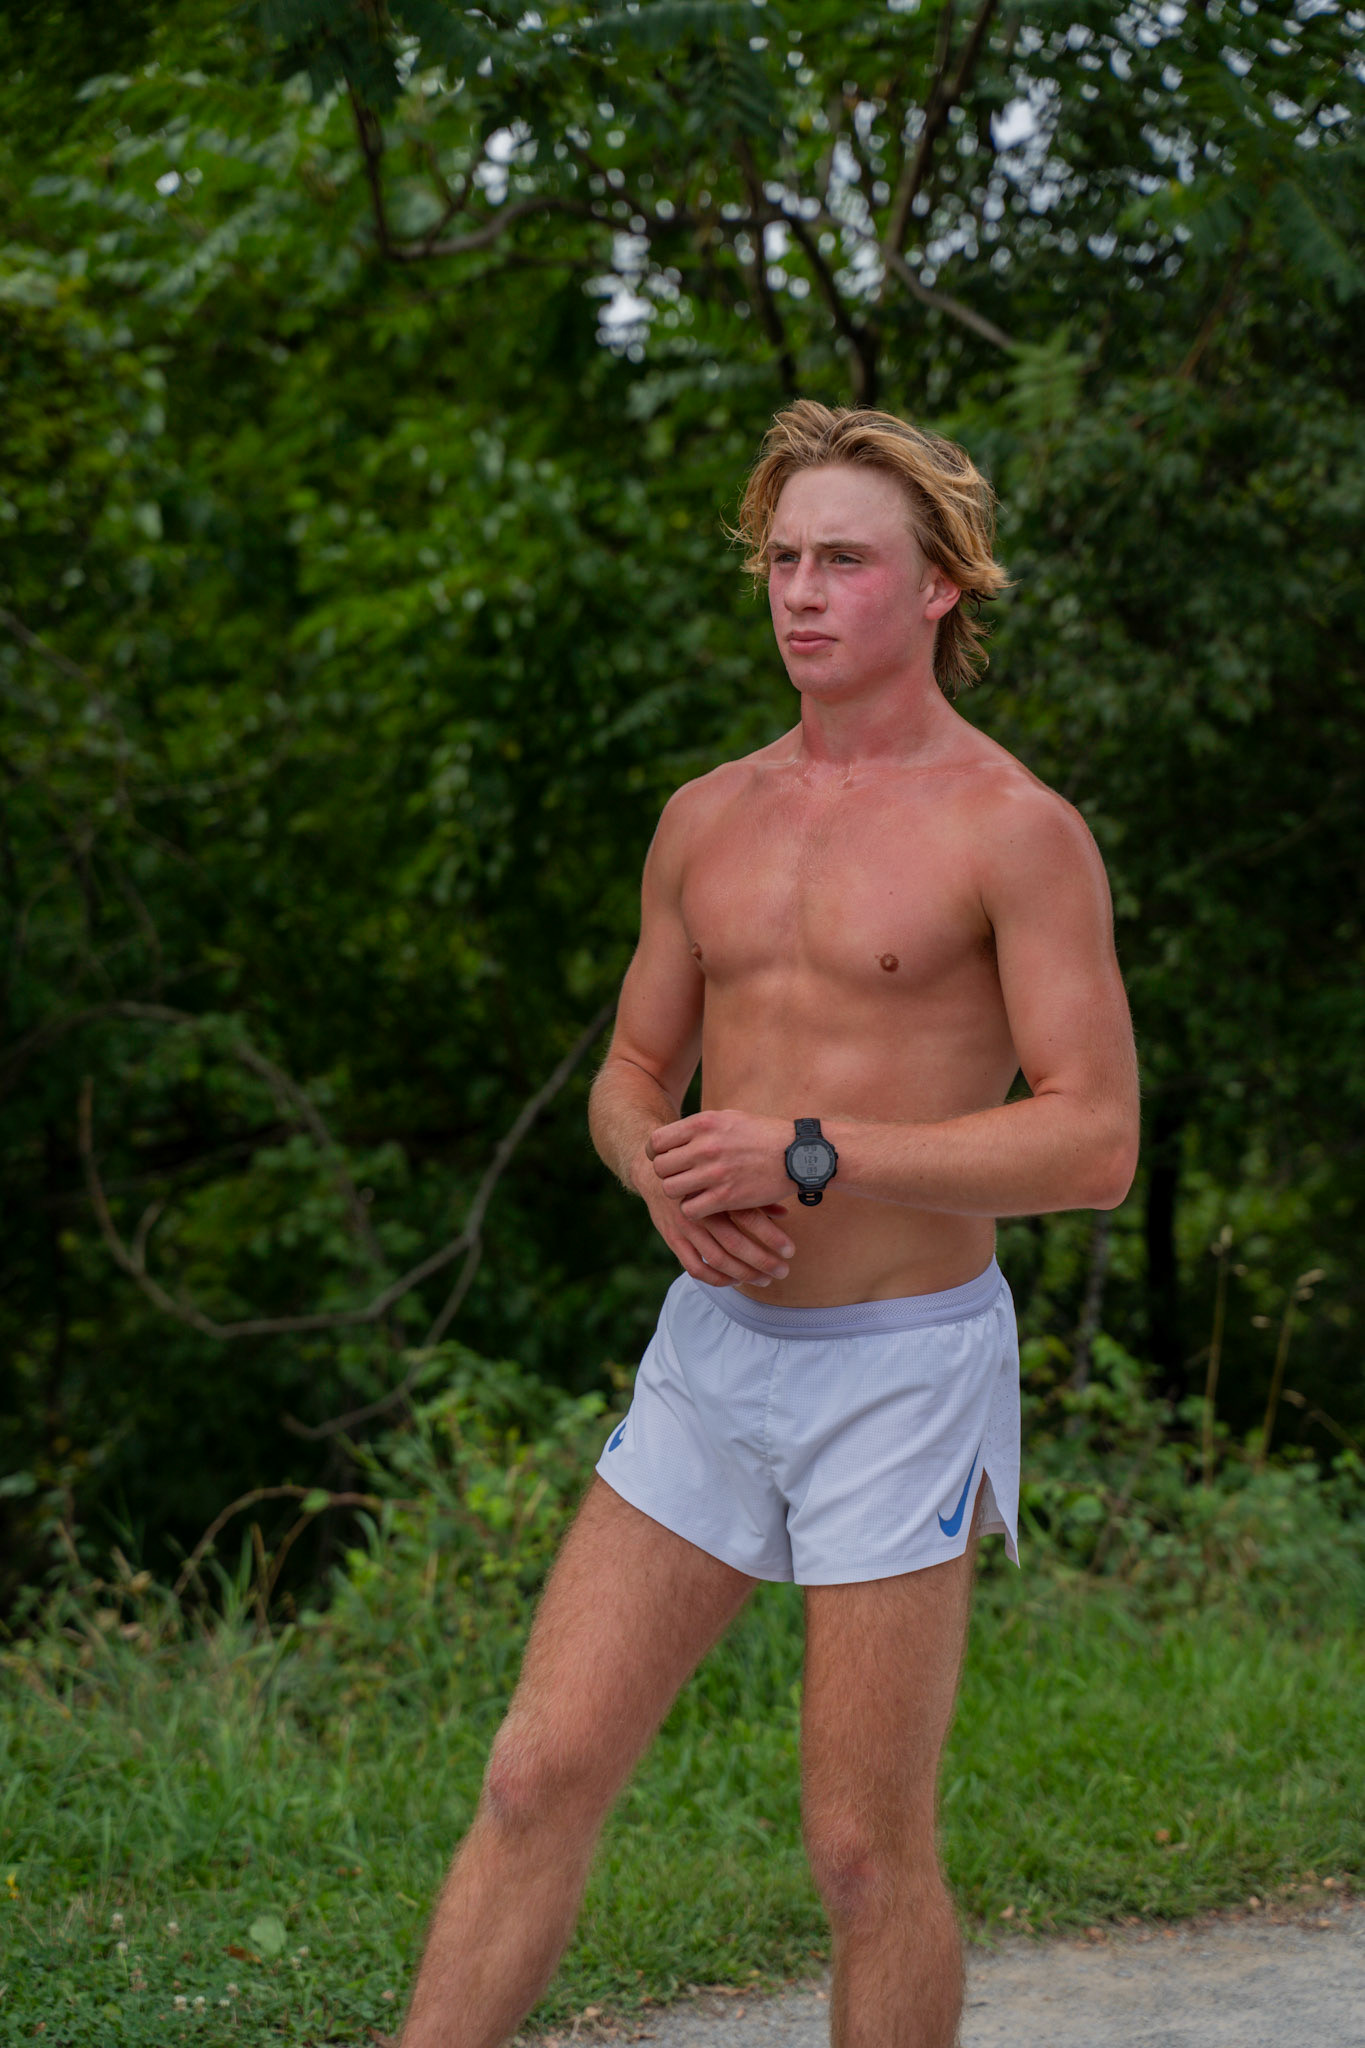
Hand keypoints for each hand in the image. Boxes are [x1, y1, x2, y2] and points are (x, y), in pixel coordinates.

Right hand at [631, 1144, 793, 1287]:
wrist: (656, 1170)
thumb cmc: (702, 1172)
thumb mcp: (728, 1174)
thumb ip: (754, 1195)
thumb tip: (785, 1212)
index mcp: (717, 1189)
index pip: (750, 1218)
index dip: (772, 1237)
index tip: (790, 1251)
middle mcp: (701, 1208)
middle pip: (735, 1243)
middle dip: (762, 1261)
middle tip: (783, 1271)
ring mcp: (684, 1226)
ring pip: (717, 1259)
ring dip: (743, 1273)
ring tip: (765, 1279)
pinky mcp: (672, 1238)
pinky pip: (694, 1266)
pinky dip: (716, 1278)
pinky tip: (734, 1280)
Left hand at [646, 1109, 792, 1221]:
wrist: (799, 1154)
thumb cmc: (764, 1135)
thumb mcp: (730, 1118)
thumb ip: (701, 1126)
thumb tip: (675, 1135)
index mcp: (704, 1123)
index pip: (657, 1141)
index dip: (656, 1153)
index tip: (666, 1159)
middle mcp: (705, 1146)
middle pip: (661, 1167)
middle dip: (667, 1174)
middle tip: (681, 1177)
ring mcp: (715, 1172)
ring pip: (671, 1190)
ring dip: (678, 1193)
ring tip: (692, 1191)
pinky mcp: (726, 1197)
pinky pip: (690, 1209)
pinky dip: (694, 1209)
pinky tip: (705, 1204)